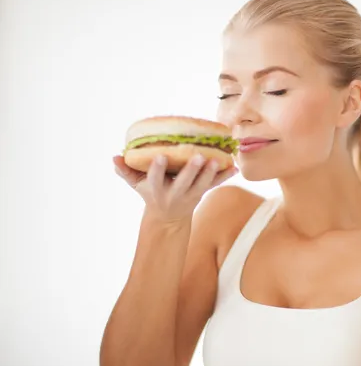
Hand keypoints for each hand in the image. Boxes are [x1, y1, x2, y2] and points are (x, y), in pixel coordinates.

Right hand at [113, 154, 237, 223]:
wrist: (168, 216)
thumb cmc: (151, 192)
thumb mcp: (136, 184)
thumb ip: (125, 171)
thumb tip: (115, 156)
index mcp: (157, 190)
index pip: (155, 179)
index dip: (157, 168)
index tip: (160, 155)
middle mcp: (175, 193)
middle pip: (184, 182)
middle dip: (191, 170)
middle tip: (198, 156)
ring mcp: (191, 195)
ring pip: (202, 185)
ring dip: (210, 173)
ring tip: (218, 160)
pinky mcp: (203, 193)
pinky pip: (216, 184)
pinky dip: (225, 176)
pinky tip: (234, 166)